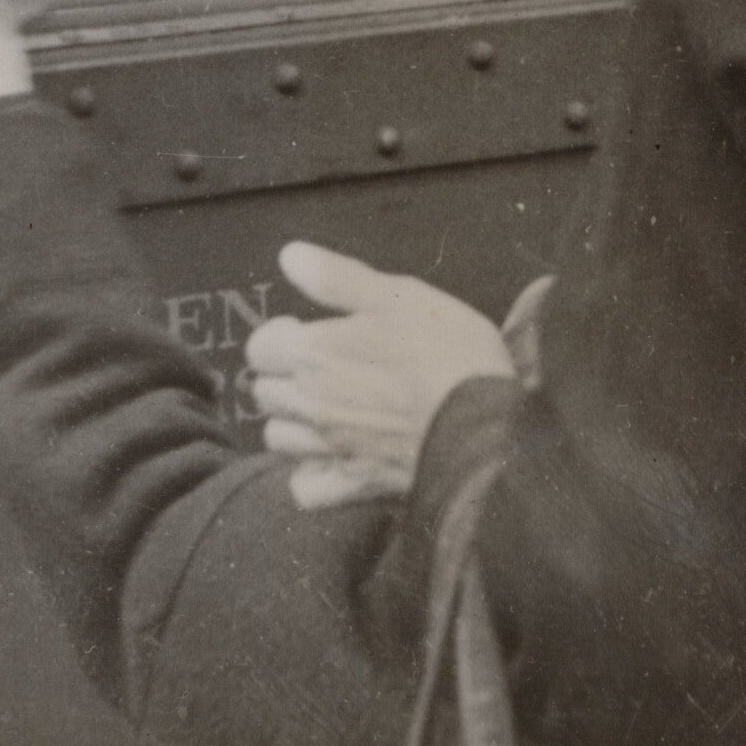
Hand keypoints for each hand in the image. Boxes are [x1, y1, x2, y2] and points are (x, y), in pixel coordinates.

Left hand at [246, 244, 517, 508]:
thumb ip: (335, 278)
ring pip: (277, 438)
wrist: (485, 426)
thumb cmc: (445, 350)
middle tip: (322, 364)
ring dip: (292, 421)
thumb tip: (289, 257)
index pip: (260, 347)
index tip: (308, 328)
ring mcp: (328, 451)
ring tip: (325, 406)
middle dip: (284, 375)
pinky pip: (305, 488)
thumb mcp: (396, 295)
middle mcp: (309, 406)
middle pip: (264, 392)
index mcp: (313, 355)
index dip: (281, 333)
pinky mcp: (352, 486)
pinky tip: (331, 455)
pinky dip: (309, 474)